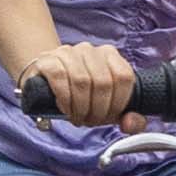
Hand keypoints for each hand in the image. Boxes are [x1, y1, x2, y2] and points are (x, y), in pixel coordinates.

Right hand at [22, 33, 138, 123]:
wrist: (45, 82)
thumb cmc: (81, 95)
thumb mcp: (108, 108)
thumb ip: (129, 119)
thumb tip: (130, 125)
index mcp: (110, 55)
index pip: (124, 77)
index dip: (118, 103)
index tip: (109, 116)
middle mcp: (90, 50)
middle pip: (103, 82)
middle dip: (98, 110)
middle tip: (90, 120)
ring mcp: (68, 52)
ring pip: (82, 81)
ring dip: (80, 107)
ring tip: (77, 117)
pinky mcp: (48, 60)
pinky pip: (60, 77)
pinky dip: (64, 99)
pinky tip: (64, 108)